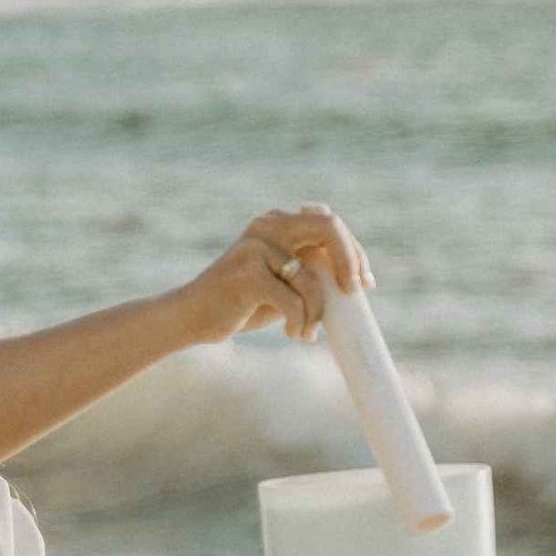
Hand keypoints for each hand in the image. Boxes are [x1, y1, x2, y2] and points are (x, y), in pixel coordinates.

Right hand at [187, 205, 371, 346]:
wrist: (191, 318)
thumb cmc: (240, 304)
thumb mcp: (281, 282)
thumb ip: (308, 271)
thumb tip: (354, 282)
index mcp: (277, 222)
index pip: (329, 224)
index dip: (354, 252)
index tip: (364, 284)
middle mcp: (268, 226)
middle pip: (329, 227)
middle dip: (350, 261)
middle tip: (354, 294)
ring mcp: (256, 247)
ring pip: (312, 278)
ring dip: (317, 312)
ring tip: (306, 332)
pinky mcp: (247, 275)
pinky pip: (294, 301)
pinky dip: (300, 322)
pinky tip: (292, 333)